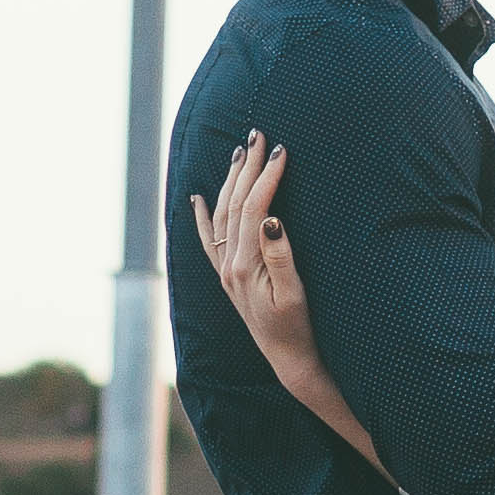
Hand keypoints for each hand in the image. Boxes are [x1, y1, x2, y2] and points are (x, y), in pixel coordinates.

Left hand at [198, 133, 313, 366]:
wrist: (287, 359)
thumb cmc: (298, 328)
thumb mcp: (295, 294)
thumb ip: (280, 257)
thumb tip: (272, 219)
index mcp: (245, 266)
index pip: (255, 208)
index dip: (267, 177)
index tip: (281, 150)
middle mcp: (228, 265)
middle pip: (234, 204)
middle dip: (246, 167)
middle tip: (258, 134)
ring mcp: (224, 270)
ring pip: (221, 215)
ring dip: (229, 180)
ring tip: (239, 152)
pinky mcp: (227, 277)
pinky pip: (208, 240)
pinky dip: (201, 216)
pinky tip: (197, 197)